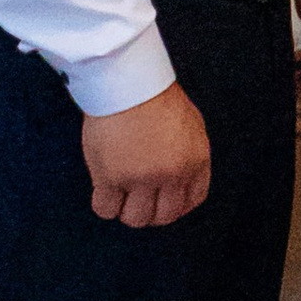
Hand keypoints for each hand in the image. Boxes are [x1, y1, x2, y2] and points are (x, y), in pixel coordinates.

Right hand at [80, 80, 210, 227]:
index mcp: (195, 161)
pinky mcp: (111, 178)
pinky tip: (104, 189)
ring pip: (135, 219)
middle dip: (151, 211)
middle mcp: (171, 175)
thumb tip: (180, 181)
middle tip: (138, 198)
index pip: (191, 201)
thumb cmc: (156, 96)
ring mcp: (141, 179)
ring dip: (127, 209)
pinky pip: (106, 209)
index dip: (176, 206)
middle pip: (163, 217)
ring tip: (120, 192)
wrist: (128, 82)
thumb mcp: (191, 125)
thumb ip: (190, 156)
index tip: (163, 202)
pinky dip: (105, 204)